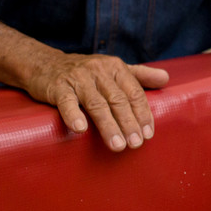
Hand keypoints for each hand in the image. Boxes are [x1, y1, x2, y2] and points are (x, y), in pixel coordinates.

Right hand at [27, 52, 169, 150]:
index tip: (148, 134)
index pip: (134, 93)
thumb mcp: (113, 69)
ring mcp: (78, 79)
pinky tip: (80, 130)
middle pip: (118, 100)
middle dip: (129, 124)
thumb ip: (140, 74)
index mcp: (115, 68)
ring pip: (97, 104)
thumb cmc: (85, 72)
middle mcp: (99, 71)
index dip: (142, 114)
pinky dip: (74, 115)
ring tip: (117, 146)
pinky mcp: (57, 87)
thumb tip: (166, 79)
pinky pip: (67, 102)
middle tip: (136, 144)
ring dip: (109, 126)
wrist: (43, 64)